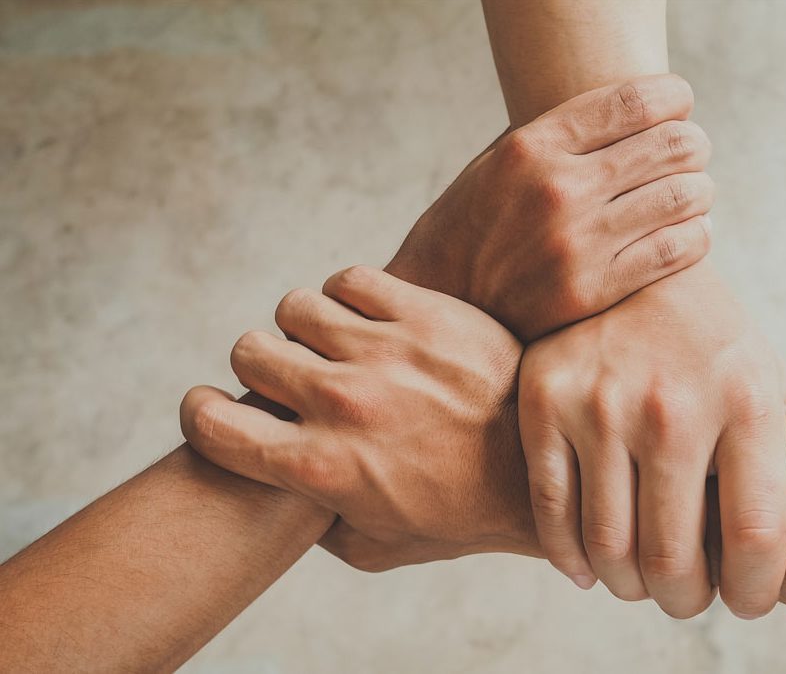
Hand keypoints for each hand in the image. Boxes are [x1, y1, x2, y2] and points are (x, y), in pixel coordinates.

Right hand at [180, 266, 536, 570]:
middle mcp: (341, 404)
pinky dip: (350, 297)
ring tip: (336, 345)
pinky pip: (351, 280)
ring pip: (295, 306)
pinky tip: (372, 320)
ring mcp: (384, 352)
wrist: (544, 470)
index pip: (209, 421)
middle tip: (292, 376)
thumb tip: (272, 488)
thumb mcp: (373, 546)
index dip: (201, 412)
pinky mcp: (424, 312)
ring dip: (306, 327)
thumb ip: (309, 520)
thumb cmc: (459, 515)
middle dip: (261, 365)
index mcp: (318, 467)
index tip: (214, 408)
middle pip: (249, 350)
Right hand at [386, 73, 713, 340]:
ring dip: (699, 189)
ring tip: (692, 192)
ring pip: (683, 195)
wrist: (440, 301)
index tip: (680, 103)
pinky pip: (677, 249)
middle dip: (692, 143)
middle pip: (670, 145)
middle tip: (691, 152)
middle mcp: (556, 190)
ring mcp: (576, 243)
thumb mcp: (498, 162)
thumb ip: (558, 136)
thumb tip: (631, 109)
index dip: (674, 97)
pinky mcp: (591, 291)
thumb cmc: (476, 224)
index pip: (634, 101)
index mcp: (532, 147)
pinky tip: (688, 231)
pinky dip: (695, 235)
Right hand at [518, 263, 785, 618]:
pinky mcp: (545, 401)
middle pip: (673, 557)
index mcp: (747, 400)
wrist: (632, 262)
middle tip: (684, 597)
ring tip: (640, 579)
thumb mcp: (766, 375)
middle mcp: (673, 405)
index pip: (756, 535)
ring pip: (608, 547)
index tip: (746, 602)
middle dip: (682, 599)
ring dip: (627, 584)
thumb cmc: (709, 338)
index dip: (754, 590)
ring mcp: (601, 403)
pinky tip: (589, 566)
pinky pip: (552, 513)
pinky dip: (570, 558)